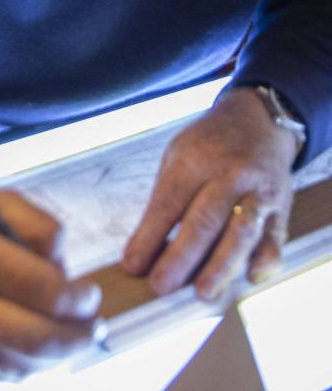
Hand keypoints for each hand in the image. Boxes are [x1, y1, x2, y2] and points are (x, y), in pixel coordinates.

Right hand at [0, 184, 101, 380]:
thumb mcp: (0, 202)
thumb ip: (43, 229)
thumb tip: (66, 272)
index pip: (49, 293)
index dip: (81, 300)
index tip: (90, 295)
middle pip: (40, 339)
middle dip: (78, 338)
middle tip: (92, 327)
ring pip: (22, 365)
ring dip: (57, 358)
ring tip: (68, 339)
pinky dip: (26, 367)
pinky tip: (36, 348)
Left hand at [123, 87, 297, 299]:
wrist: (258, 121)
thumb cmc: (207, 146)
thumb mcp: (176, 157)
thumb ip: (165, 199)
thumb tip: (145, 246)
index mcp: (194, 161)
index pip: (167, 204)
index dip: (148, 237)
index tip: (132, 266)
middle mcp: (229, 175)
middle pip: (203, 222)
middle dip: (180, 258)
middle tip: (161, 287)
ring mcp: (259, 191)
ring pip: (241, 233)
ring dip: (221, 267)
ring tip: (203, 293)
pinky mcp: (282, 206)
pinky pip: (276, 237)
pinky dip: (265, 260)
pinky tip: (251, 277)